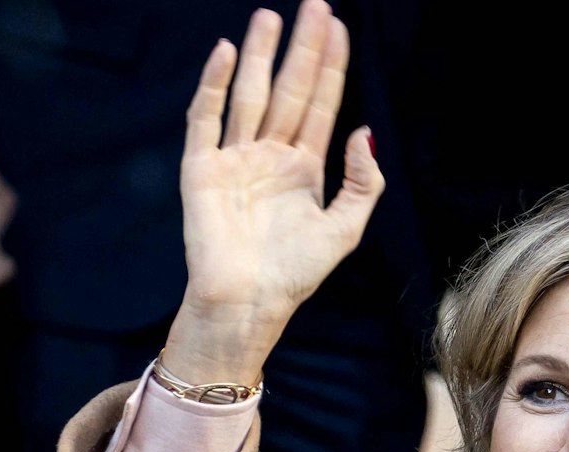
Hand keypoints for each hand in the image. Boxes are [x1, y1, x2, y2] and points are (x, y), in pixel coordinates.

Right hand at [164, 1, 381, 385]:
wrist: (250, 304)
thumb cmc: (295, 274)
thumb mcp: (344, 229)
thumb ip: (362, 182)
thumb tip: (366, 130)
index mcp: (304, 168)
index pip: (321, 104)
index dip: (331, 67)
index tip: (340, 28)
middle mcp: (269, 155)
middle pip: (290, 89)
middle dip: (302, 49)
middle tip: (314, 4)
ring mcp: (234, 158)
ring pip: (250, 94)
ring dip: (260, 55)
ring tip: (270, 16)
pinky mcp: (202, 169)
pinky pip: (206, 119)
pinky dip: (212, 85)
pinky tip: (224, 53)